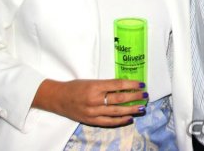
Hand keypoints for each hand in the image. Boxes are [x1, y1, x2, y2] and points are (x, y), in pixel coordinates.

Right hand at [33, 78, 147, 126]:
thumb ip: (107, 85)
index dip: (131, 84)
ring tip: (142, 107)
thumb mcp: (91, 81)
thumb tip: (125, 86)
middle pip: (119, 98)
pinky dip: (120, 121)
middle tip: (145, 95)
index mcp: (95, 86)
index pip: (118, 85)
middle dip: (135, 97)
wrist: (58, 98)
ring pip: (116, 111)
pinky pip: (108, 122)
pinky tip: (130, 118)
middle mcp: (94, 99)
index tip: (142, 84)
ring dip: (131, 110)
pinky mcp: (91, 120)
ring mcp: (93, 112)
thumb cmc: (76, 87)